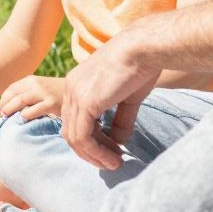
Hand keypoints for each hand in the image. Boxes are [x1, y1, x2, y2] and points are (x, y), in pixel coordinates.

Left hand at [0, 74, 63, 121]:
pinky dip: (26, 114)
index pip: (11, 89)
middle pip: (13, 94)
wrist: (78, 94)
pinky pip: (34, 109)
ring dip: (10, 109)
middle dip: (3, 105)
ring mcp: (44, 92)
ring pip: (21, 100)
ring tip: (5, 118)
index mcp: (31, 80)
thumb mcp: (40, 89)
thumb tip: (8, 108)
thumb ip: (27, 94)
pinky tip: (22, 119)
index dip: (2, 100)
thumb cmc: (57, 95)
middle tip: (0, 116)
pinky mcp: (52, 102)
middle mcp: (36, 84)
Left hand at [58, 36, 162, 170]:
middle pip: (70, 130)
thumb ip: (120, 119)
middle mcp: (71, 89)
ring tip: (114, 164)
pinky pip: (83, 137)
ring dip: (94, 156)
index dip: (92, 139)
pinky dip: (96, 152)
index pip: (74, 119)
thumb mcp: (127, 98)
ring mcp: (75, 95)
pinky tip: (113, 157)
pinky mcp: (85, 103)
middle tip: (111, 162)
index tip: (112, 149)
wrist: (142, 48)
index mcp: (78, 84)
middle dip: (90, 151)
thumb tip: (119, 142)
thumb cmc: (139, 66)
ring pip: (74, 137)